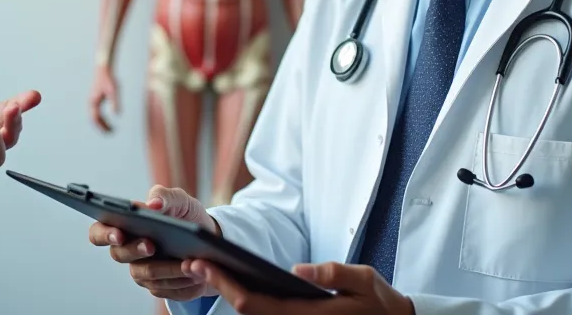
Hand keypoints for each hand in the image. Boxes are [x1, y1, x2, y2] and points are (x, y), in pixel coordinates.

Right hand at [88, 185, 219, 301]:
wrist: (208, 237)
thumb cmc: (185, 215)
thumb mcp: (179, 200)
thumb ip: (164, 196)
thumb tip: (152, 204)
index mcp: (125, 226)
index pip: (99, 232)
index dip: (104, 234)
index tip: (118, 233)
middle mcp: (128, 251)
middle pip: (119, 255)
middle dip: (135, 250)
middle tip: (152, 246)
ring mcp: (142, 271)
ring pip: (147, 275)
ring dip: (168, 269)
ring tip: (187, 263)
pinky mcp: (160, 287)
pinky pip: (167, 290)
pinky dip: (183, 282)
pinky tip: (196, 275)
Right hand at [90, 65, 119, 132]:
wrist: (104, 69)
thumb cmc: (110, 79)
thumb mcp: (114, 91)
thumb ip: (115, 102)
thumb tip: (117, 115)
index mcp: (94, 103)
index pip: (96, 119)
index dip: (103, 127)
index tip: (110, 132)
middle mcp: (91, 103)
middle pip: (95, 120)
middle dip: (102, 127)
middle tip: (112, 133)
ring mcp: (93, 101)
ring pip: (95, 117)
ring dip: (102, 123)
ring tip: (111, 129)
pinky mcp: (96, 99)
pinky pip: (97, 112)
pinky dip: (102, 118)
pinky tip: (108, 119)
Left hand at [185, 260, 413, 314]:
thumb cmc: (380, 301)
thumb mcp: (364, 279)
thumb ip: (333, 273)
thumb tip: (297, 270)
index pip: (253, 304)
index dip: (224, 284)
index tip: (203, 263)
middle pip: (245, 312)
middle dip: (217, 286)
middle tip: (192, 262)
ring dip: (227, 293)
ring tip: (205, 268)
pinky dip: (244, 300)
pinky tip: (232, 281)